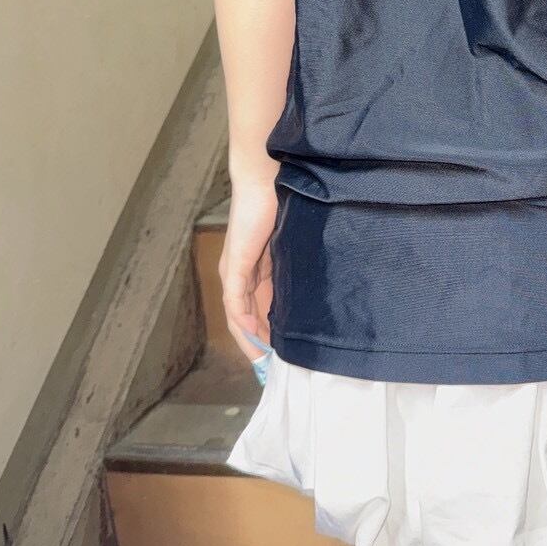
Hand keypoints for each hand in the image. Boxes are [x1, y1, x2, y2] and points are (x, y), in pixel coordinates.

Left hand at [218, 178, 277, 363]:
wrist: (265, 179)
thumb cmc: (280, 202)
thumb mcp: (290, 242)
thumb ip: (294, 264)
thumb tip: (312, 287)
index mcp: (254, 269)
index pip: (258, 308)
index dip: (268, 331)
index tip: (282, 351)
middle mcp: (239, 274)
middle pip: (245, 319)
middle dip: (259, 343)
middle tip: (275, 366)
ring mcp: (234, 271)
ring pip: (237, 315)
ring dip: (249, 339)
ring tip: (265, 359)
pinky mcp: (234, 265)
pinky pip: (235, 302)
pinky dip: (243, 321)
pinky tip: (254, 335)